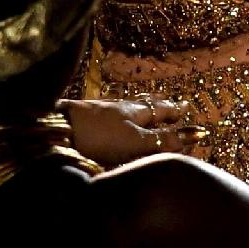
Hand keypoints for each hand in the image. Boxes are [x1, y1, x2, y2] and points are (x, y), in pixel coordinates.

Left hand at [59, 97, 209, 168]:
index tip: (187, 109)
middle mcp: (117, 108)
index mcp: (135, 114)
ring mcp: (96, 111)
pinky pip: (106, 113)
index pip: (160, 112)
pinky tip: (112, 117)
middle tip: (173, 104)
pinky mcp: (78, 117)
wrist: (53, 131)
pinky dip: (117, 114)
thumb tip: (195, 135)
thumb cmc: (99, 139)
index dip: (174, 113)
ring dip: (139, 109)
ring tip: (147, 108)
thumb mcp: (138, 143)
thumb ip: (164, 140)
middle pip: (143, 106)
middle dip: (159, 107)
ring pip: (124, 108)